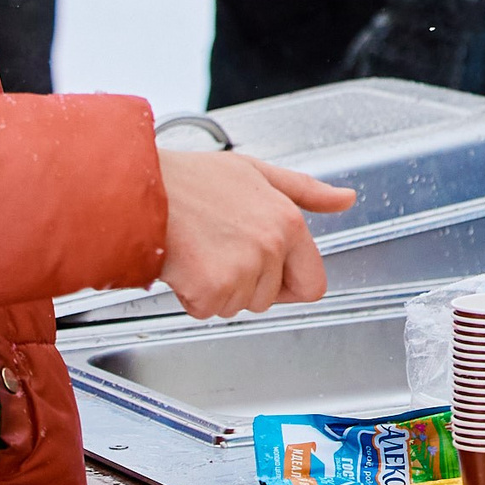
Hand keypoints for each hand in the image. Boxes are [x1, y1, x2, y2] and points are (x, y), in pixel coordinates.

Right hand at [156, 148, 356, 318]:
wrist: (138, 189)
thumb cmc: (190, 180)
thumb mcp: (256, 173)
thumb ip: (306, 192)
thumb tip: (346, 199)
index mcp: (289, 223)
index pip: (312, 284)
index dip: (288, 285)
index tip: (268, 275)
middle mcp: (271, 248)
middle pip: (269, 298)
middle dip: (247, 285)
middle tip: (219, 252)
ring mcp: (242, 270)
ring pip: (237, 306)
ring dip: (217, 290)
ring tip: (198, 252)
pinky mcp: (210, 289)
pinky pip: (207, 311)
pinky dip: (192, 297)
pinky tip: (183, 265)